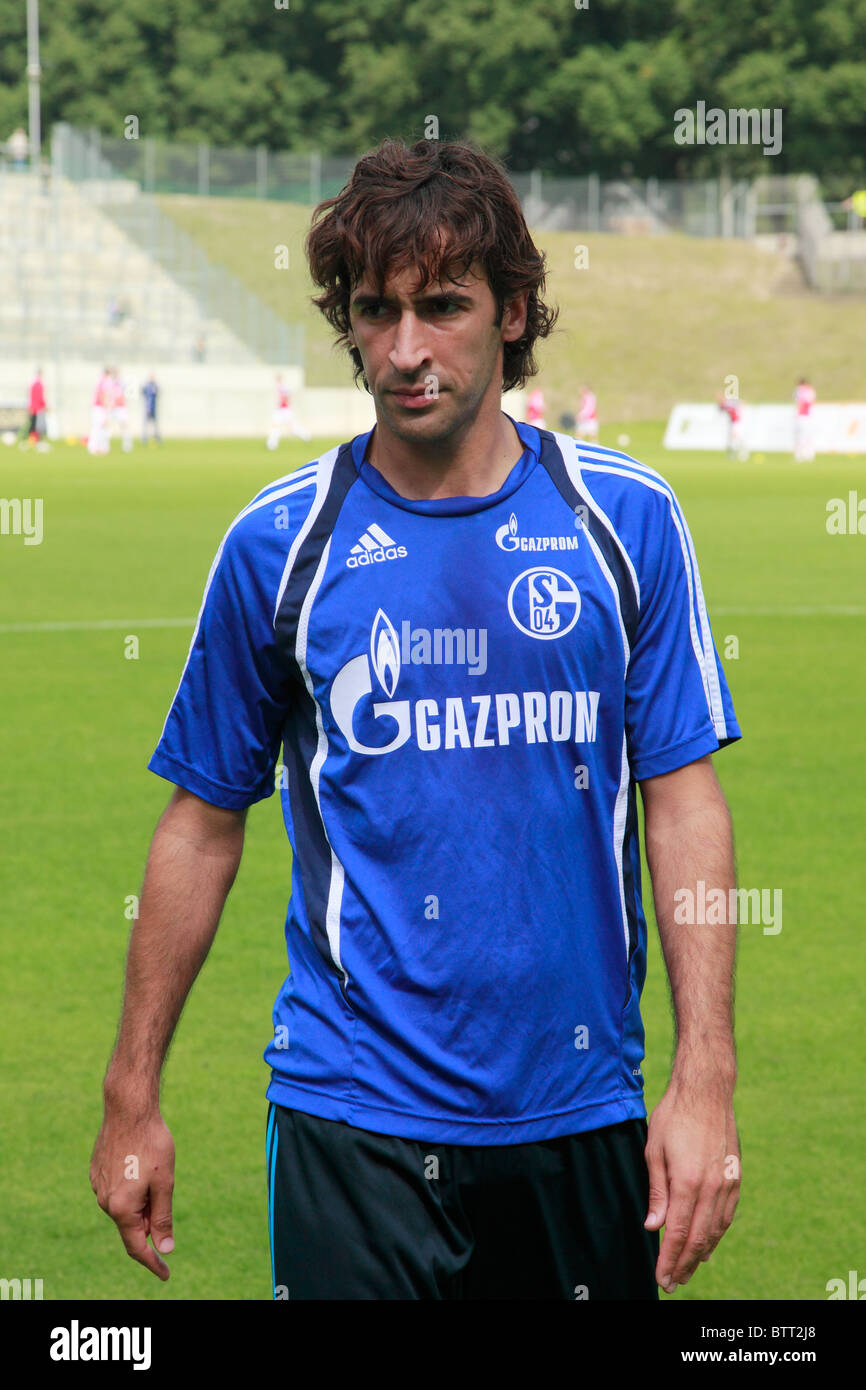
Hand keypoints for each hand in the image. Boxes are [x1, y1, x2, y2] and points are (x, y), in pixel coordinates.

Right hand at [90, 1104, 175, 1280]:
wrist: (128, 1109)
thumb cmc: (151, 1143)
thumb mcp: (165, 1182)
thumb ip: (162, 1217)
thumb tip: (164, 1248)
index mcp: (121, 1208)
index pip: (137, 1247)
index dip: (153, 1262)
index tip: (166, 1274)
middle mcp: (104, 1201)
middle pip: (131, 1225)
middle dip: (150, 1221)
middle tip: (165, 1190)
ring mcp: (98, 1186)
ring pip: (124, 1206)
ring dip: (141, 1202)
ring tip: (154, 1171)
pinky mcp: (96, 1171)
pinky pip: (116, 1190)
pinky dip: (130, 1188)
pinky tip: (139, 1164)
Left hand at [643, 1081, 739, 1293]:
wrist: (707, 1092)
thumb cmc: (674, 1116)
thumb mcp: (654, 1151)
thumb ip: (657, 1192)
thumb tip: (653, 1227)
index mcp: (688, 1182)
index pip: (679, 1233)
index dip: (669, 1259)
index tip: (661, 1278)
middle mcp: (712, 1188)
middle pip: (699, 1238)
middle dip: (684, 1264)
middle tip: (672, 1283)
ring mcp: (727, 1183)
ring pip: (716, 1230)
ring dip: (701, 1254)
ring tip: (688, 1270)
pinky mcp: (736, 1177)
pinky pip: (727, 1215)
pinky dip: (717, 1234)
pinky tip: (709, 1244)